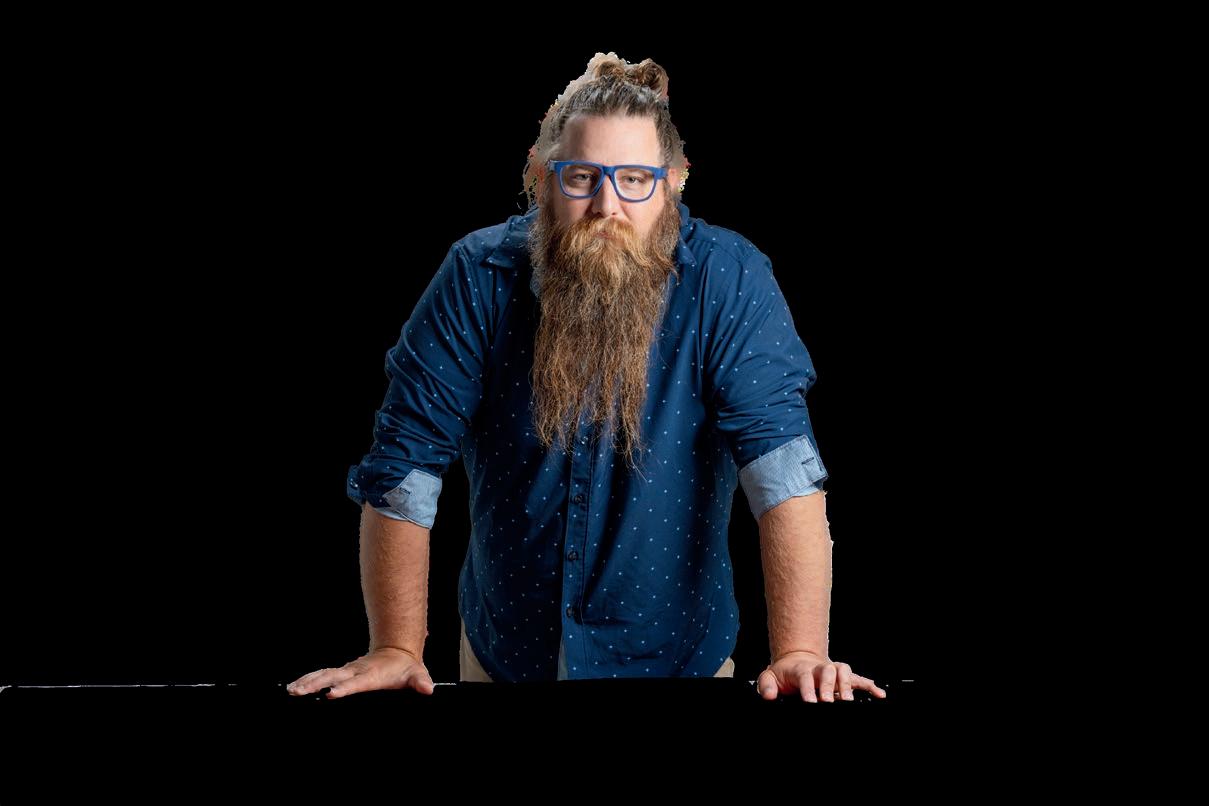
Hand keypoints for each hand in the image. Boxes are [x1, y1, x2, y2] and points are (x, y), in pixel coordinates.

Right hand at [286, 647, 435, 698]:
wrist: (397, 652)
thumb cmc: (406, 669)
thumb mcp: (416, 674)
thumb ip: (421, 682)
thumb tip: (428, 688)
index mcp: (372, 675)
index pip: (356, 682)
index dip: (344, 688)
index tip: (331, 694)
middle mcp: (356, 671)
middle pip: (333, 676)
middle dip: (316, 684)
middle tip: (299, 692)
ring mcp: (348, 670)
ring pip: (324, 674)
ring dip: (307, 681)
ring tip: (291, 690)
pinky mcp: (342, 672)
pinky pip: (322, 674)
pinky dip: (308, 679)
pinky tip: (294, 687)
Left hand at [756, 650, 886, 701]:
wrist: (797, 660)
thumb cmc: (784, 673)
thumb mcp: (769, 677)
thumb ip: (766, 685)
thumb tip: (769, 696)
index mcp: (802, 669)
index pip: (806, 677)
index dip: (809, 689)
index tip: (810, 702)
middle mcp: (820, 668)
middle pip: (828, 671)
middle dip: (829, 686)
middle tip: (828, 702)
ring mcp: (833, 672)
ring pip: (844, 671)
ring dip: (848, 684)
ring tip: (848, 700)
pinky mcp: (843, 678)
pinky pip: (859, 680)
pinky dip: (870, 686)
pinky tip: (879, 694)